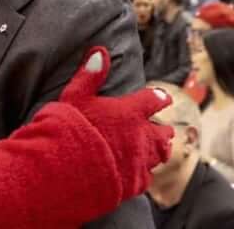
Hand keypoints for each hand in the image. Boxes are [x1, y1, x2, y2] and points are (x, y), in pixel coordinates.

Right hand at [58, 47, 173, 198]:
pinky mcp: (134, 183)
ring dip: (160, 150)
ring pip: (159, 155)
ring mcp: (140, 161)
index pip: (152, 100)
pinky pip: (146, 178)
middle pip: (162, 132)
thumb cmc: (69, 128)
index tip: (164, 97)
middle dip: (164, 130)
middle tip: (167, 129)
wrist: (67, 168)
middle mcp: (141, 136)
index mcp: (130, 112)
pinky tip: (141, 174)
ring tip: (162, 150)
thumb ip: (89, 75)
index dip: (158, 97)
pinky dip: (145, 174)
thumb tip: (100, 51)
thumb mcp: (74, 96)